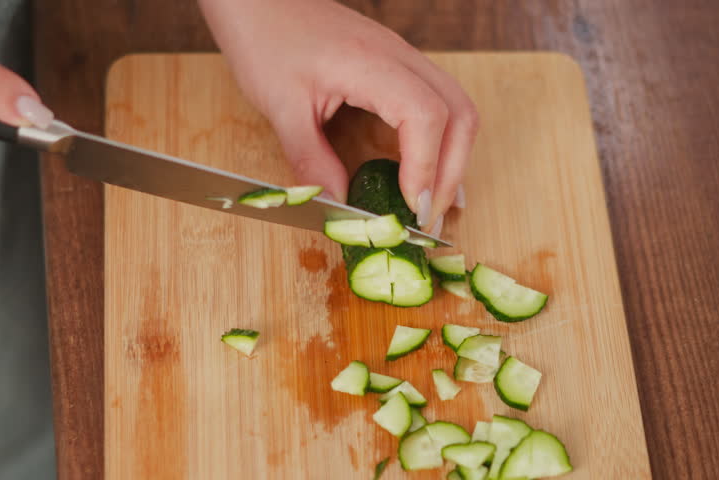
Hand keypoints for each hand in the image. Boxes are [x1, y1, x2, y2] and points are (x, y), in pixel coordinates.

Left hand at [197, 0, 477, 231]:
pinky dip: (441, 142)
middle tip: (426, 218)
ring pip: (457, 108)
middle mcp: (399, 57)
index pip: (426, 115)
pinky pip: (437, 103)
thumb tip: (339, 205)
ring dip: (452, 159)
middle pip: (459, 114)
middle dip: (451, 172)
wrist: (259, 0)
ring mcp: (403, 59)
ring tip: (430, 203)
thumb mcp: (280, 107)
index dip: (426, 167)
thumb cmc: (265, 39)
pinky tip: (423, 173)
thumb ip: (310, 160)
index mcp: (371, 63)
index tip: (410, 208)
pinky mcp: (397, 66)